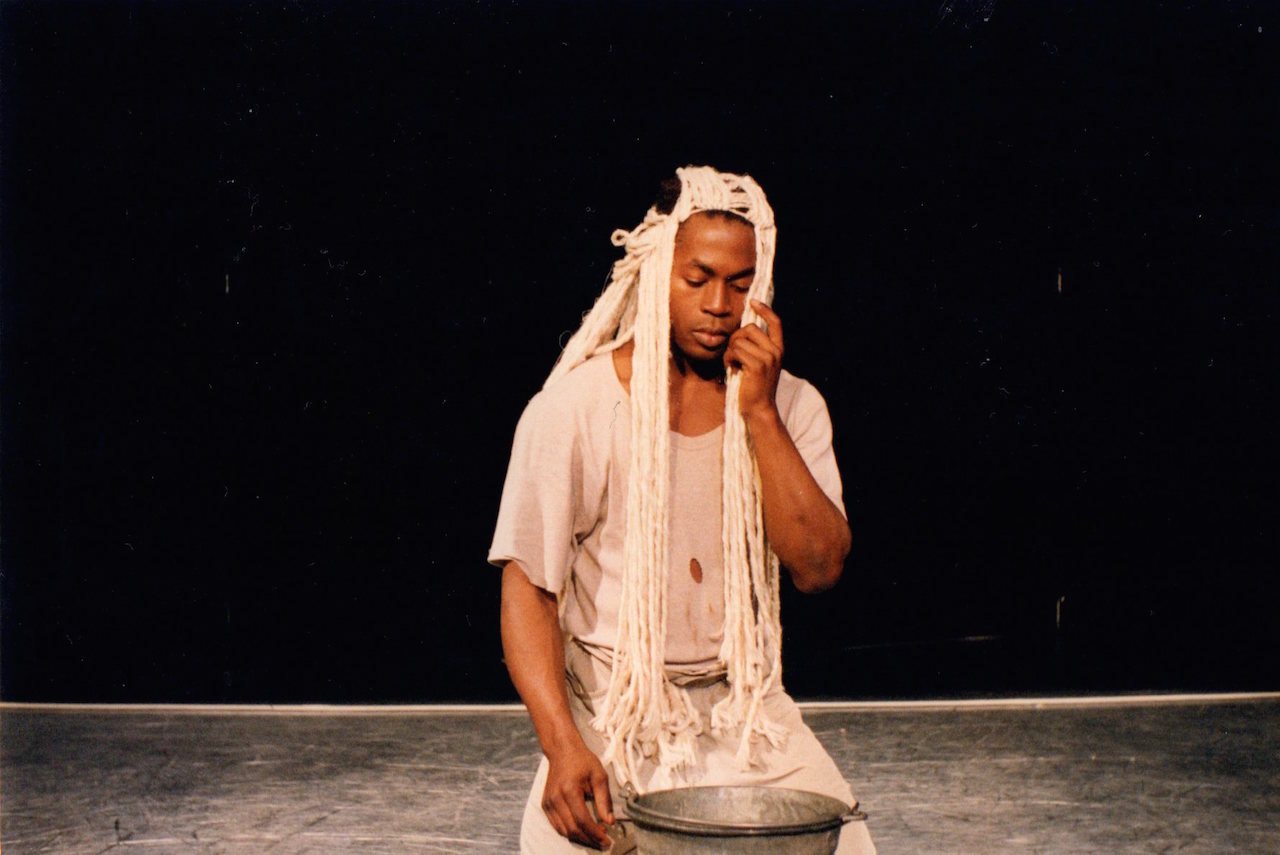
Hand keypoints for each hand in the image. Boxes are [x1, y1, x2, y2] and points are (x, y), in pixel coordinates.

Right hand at [542, 741, 615, 849]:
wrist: (562, 750)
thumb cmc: (582, 761)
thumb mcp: (599, 776)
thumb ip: (604, 800)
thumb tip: (610, 822)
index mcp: (569, 790)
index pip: (582, 820)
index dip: (595, 833)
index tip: (607, 840)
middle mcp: (556, 798)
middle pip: (572, 829)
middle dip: (589, 839)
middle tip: (603, 842)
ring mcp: (548, 803)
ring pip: (563, 831)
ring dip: (580, 838)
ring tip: (594, 838)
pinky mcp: (545, 805)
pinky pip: (557, 826)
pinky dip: (570, 832)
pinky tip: (582, 831)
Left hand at [724, 299, 783, 421]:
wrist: (759, 408)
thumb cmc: (753, 386)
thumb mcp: (759, 363)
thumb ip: (756, 347)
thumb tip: (742, 330)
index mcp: (779, 349)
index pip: (775, 322)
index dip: (764, 309)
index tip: (753, 302)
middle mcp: (776, 352)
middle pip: (750, 328)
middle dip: (736, 338)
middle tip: (733, 354)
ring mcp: (768, 358)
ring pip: (739, 340)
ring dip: (730, 351)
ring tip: (733, 364)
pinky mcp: (757, 366)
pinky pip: (736, 351)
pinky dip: (729, 359)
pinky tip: (732, 369)